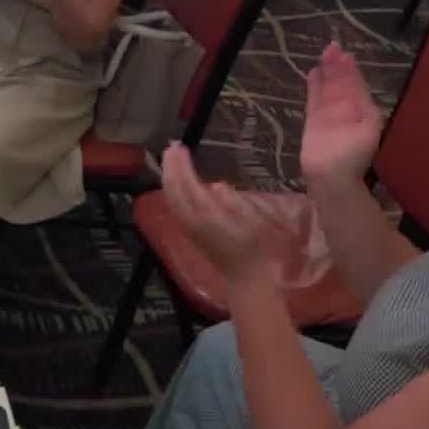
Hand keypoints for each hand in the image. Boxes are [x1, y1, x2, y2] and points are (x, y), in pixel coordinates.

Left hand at [160, 144, 302, 287]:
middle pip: (174, 190)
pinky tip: (177, 183)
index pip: (188, 185)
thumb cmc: (258, 250)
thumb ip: (235, 204)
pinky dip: (172, 190)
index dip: (182, 166)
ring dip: (170, 177)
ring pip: (172, 199)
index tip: (180, 147)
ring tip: (172, 159)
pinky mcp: (191, 232)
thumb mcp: (254, 224)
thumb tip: (218, 186)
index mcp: (209, 217)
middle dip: (171, 167)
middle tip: (172, 148)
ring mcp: (190, 228)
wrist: (247, 280)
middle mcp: (193, 221)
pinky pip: (176, 207)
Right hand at [299, 42, 383, 186]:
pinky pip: (313, 98)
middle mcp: (346, 109)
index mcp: (362, 111)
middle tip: (332, 47)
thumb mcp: (370, 130)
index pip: (357, 85)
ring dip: (326, 71)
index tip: (346, 54)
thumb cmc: (354, 155)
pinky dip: (314, 86)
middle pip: (341, 82)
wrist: (331, 175)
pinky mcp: (313, 119)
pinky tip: (312, 73)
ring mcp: (329, 113)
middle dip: (338, 66)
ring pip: (328, 87)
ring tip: (323, 54)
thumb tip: (359, 89)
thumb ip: (366, 109)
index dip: (352, 70)